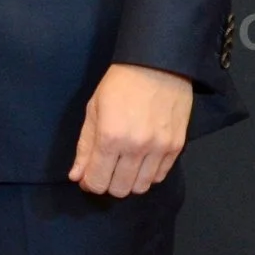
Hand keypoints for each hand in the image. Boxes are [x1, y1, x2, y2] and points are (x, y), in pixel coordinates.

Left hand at [69, 63, 191, 196]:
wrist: (157, 65)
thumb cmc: (120, 84)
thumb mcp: (94, 109)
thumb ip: (85, 146)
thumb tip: (77, 176)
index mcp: (111, 137)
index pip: (98, 181)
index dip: (89, 183)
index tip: (88, 176)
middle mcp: (136, 147)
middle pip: (120, 189)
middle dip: (107, 183)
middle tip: (106, 168)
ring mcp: (159, 149)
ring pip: (141, 187)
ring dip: (128, 182)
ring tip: (123, 165)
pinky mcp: (177, 147)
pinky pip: (159, 176)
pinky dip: (147, 174)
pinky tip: (141, 160)